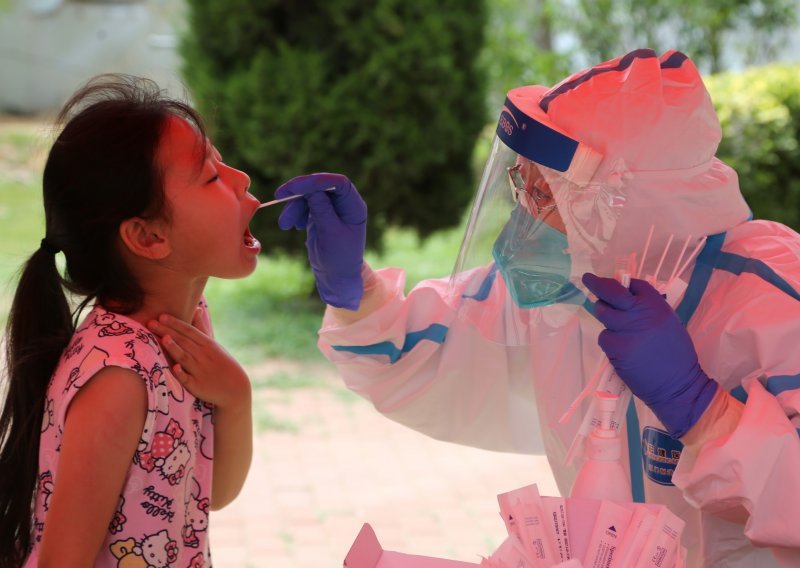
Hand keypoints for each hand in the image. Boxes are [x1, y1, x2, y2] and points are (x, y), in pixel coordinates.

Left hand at [147, 310, 250, 409]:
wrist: (234, 388)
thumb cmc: (221, 363)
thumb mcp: (213, 344)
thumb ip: (201, 327)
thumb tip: (196, 309)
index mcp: (207, 344)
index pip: (189, 331)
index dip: (175, 323)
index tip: (161, 315)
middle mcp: (203, 356)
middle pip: (183, 341)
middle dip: (167, 331)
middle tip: (150, 323)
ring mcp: (200, 371)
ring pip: (185, 358)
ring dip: (174, 348)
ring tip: (163, 339)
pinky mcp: (198, 386)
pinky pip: (188, 379)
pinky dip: (182, 374)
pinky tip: (175, 368)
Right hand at [276, 173, 366, 309]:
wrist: (336, 277)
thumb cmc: (339, 259)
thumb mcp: (330, 234)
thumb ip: (322, 210)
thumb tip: (311, 189)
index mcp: (354, 207)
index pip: (338, 183)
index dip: (317, 180)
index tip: (295, 186)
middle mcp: (344, 204)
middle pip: (320, 186)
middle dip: (299, 192)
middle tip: (279, 195)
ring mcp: (332, 208)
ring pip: (309, 195)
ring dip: (293, 207)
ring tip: (284, 225)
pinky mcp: (320, 214)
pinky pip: (304, 205)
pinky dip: (295, 212)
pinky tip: (292, 226)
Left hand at [582, 273, 717, 437]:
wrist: (678, 385)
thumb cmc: (676, 356)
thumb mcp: (669, 323)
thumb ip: (650, 309)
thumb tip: (628, 299)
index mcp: (657, 306)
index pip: (635, 284)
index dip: (624, 284)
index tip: (617, 284)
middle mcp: (640, 314)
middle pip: (611, 292)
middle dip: (596, 284)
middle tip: (588, 279)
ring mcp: (626, 330)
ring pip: (603, 314)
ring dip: (604, 316)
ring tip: (614, 326)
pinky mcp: (615, 347)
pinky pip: (604, 337)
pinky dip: (609, 341)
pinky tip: (621, 350)